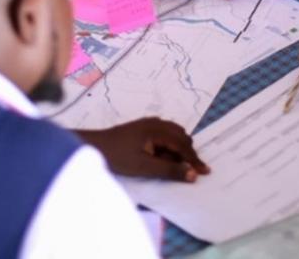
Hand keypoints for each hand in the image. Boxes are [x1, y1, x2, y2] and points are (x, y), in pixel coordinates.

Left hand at [75, 117, 209, 181]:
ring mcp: (148, 123)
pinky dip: (168, 145)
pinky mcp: (142, 128)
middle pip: (181, 136)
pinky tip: (160, 156)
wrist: (93, 146)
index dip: (194, 159)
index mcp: (158, 130)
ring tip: (169, 165)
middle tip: (184, 171)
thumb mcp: (145, 167)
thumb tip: (193, 174)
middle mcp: (156, 123)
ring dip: (177, 149)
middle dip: (186, 153)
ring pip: (173, 134)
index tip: (205, 172)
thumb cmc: (118, 157)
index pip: (183, 145)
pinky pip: (164, 133)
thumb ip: (169, 170)